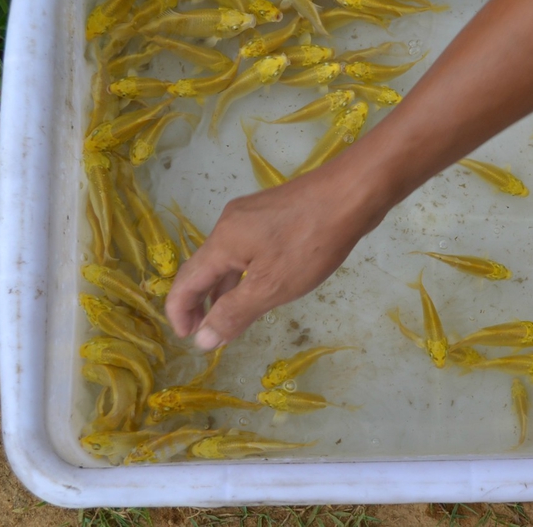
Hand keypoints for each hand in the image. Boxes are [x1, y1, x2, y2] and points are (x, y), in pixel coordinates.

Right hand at [165, 162, 382, 349]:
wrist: (351, 192)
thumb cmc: (310, 242)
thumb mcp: (271, 286)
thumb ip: (235, 313)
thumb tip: (202, 339)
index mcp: (222, 241)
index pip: (186, 281)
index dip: (181, 312)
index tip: (187, 338)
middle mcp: (231, 224)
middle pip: (204, 267)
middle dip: (201, 301)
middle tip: (207, 332)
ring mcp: (254, 214)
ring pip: (229, 258)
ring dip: (225, 288)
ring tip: (231, 316)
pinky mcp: (275, 212)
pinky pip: (248, 248)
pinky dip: (245, 272)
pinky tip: (260, 284)